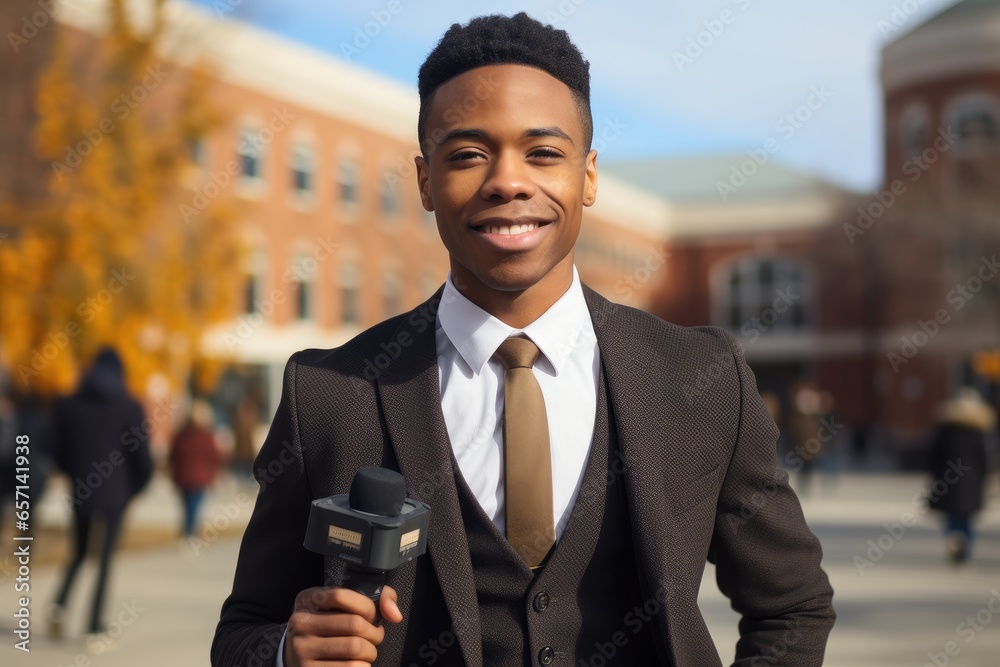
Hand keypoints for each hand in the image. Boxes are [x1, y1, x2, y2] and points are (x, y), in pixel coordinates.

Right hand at [285, 585, 402, 666]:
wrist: (300, 657)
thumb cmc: (330, 627)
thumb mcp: (343, 606)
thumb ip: (376, 598)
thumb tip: (395, 614)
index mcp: (308, 600)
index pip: (341, 595)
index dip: (367, 606)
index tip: (373, 616)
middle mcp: (300, 623)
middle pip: (354, 624)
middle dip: (375, 633)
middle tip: (375, 637)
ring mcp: (301, 649)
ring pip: (355, 648)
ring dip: (370, 652)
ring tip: (367, 651)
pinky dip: (363, 666)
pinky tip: (358, 663)